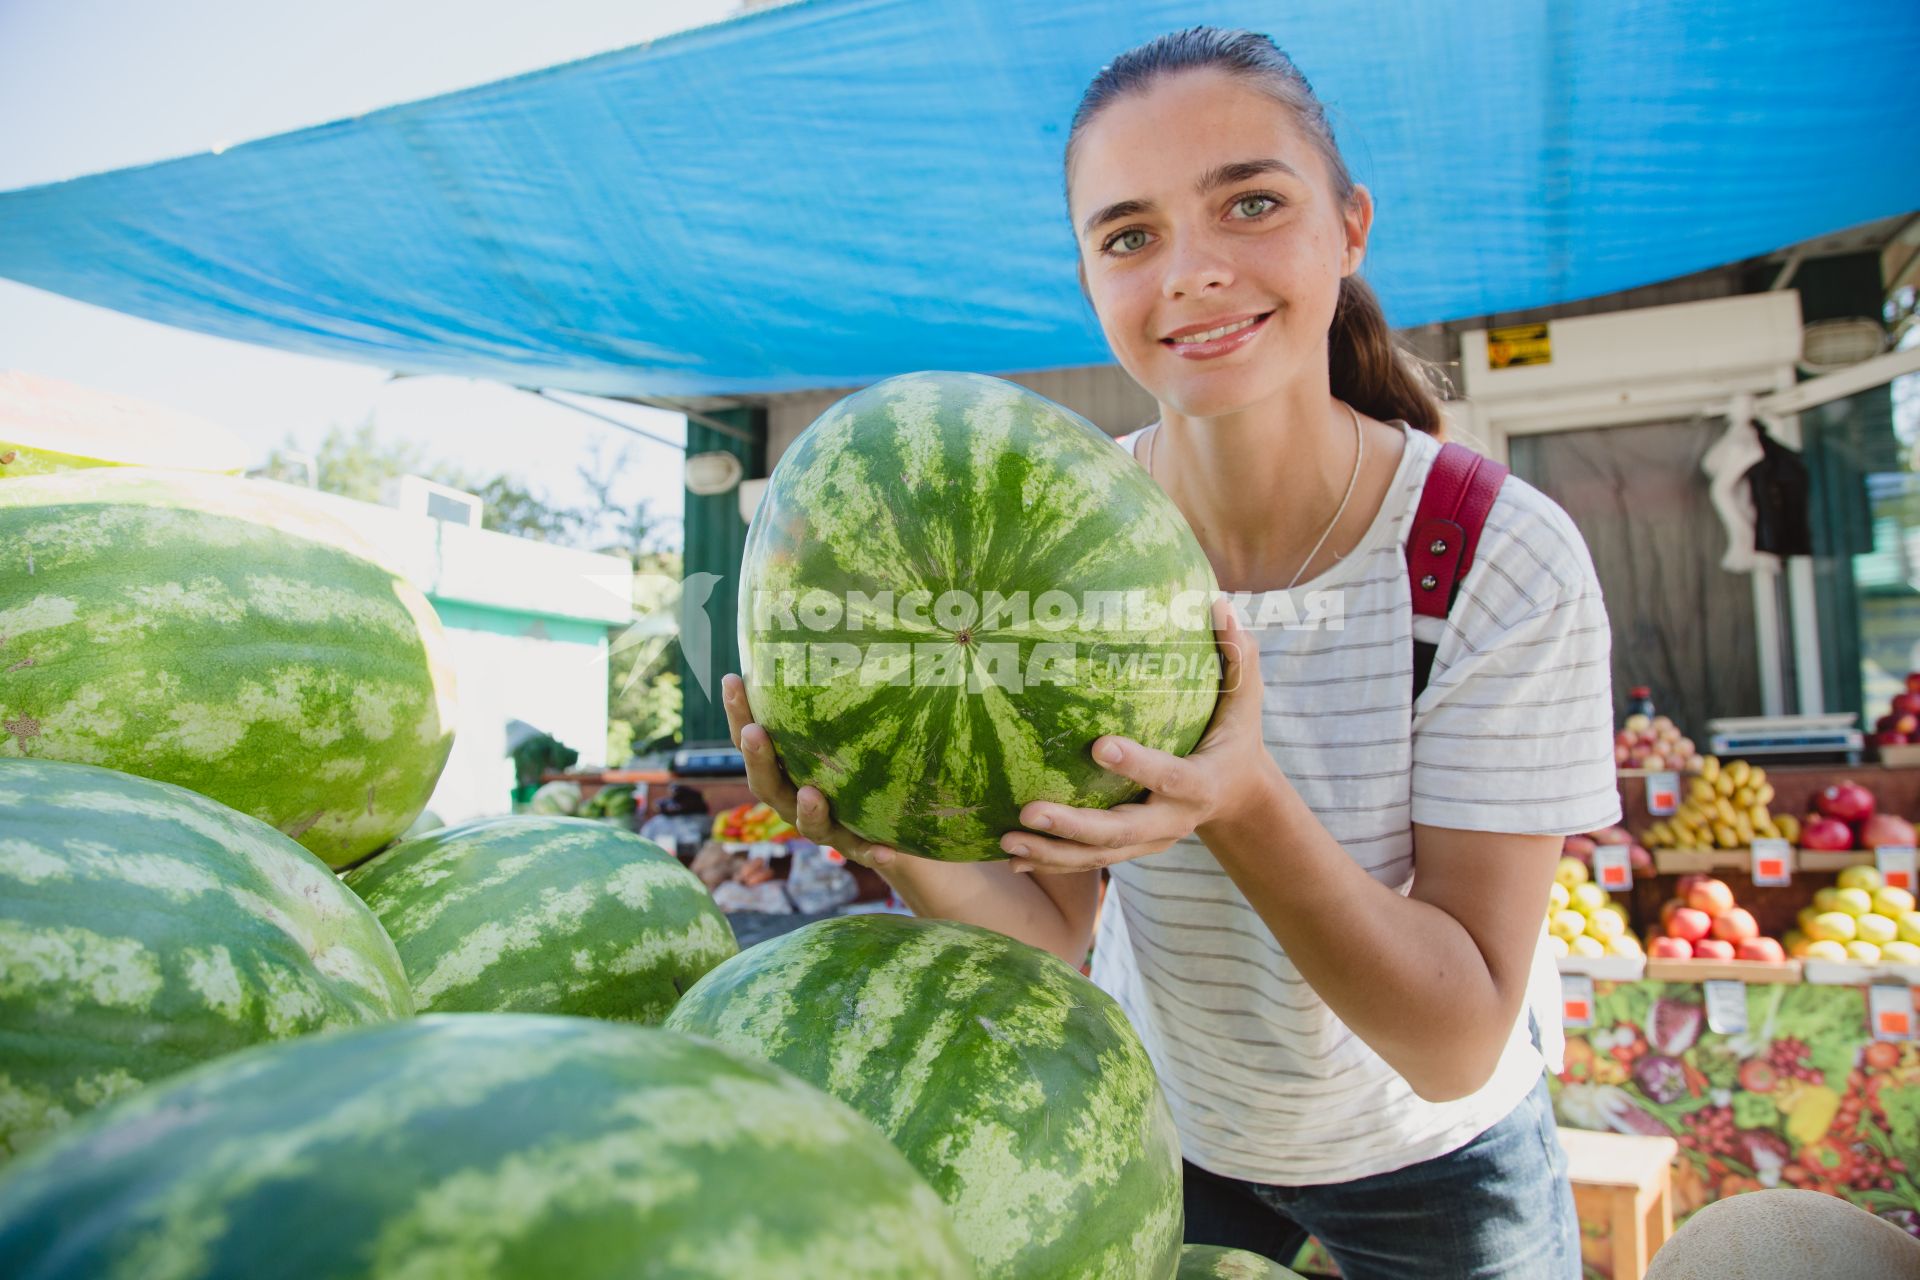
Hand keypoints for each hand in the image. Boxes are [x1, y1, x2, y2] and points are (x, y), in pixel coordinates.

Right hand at [720, 673, 903, 869]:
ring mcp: (827, 827)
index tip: (733, 677)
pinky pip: (866, 851)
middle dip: (757, 758)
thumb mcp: (848, 718)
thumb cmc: (861, 754)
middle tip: (756, 731)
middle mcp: (795, 798)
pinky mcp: (862, 846)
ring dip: (808, 809)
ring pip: (807, 824)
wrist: (898, 820)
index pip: (752, 737)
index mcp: (784, 766)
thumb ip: (837, 683)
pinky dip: (875, 851)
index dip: (739, 711)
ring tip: (812, 793)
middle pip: (766, 782)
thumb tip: (836, 611)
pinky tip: (892, 850)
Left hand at [998, 596, 1280, 873]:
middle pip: (1120, 831)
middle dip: (1074, 826)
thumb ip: (1238, 656)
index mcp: (1199, 785)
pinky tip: (1009, 856)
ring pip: (1098, 854)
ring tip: (1007, 840)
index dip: (1137, 765)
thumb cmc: (1234, 737)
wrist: (1237, 799)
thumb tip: (1222, 603)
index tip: (1098, 745)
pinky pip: (1087, 860)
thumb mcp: (1245, 702)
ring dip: (1051, 851)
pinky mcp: (1131, 848)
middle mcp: (1171, 821)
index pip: (1168, 776)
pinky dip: (1051, 861)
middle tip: (1029, 811)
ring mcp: (1148, 840)